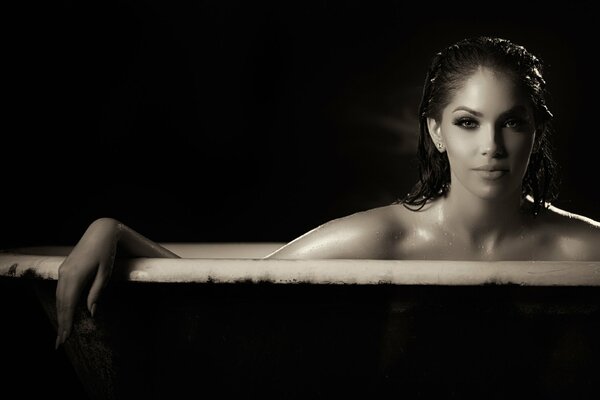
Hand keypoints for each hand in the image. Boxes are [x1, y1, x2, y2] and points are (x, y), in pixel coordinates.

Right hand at [55, 218, 119, 347]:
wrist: (100, 231)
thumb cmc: (107, 252)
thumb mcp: (106, 273)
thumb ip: (96, 292)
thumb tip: (91, 312)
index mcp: (75, 276)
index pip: (68, 305)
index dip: (66, 322)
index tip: (65, 338)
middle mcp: (65, 274)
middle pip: (61, 304)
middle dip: (61, 323)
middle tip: (60, 343)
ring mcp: (63, 271)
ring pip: (59, 297)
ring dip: (60, 315)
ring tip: (61, 332)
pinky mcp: (65, 269)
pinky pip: (61, 290)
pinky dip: (61, 303)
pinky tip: (64, 313)